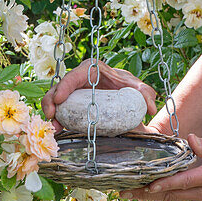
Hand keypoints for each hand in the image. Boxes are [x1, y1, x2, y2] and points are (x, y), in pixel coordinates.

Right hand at [41, 59, 157, 133]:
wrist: (127, 98)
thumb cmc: (129, 88)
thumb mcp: (137, 89)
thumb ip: (145, 94)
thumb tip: (150, 107)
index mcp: (94, 69)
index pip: (76, 74)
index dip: (65, 85)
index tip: (59, 99)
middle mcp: (80, 79)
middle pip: (60, 86)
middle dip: (51, 100)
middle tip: (50, 116)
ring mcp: (74, 92)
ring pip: (56, 99)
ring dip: (52, 112)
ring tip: (54, 128)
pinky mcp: (73, 104)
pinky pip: (61, 110)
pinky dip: (58, 119)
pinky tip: (58, 131)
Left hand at [120, 134, 201, 200]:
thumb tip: (191, 139)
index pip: (183, 182)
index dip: (165, 184)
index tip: (148, 185)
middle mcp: (201, 192)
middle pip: (168, 194)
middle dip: (145, 194)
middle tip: (123, 193)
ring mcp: (197, 198)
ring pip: (168, 199)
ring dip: (148, 197)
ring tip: (127, 193)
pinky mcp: (196, 199)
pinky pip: (174, 198)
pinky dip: (158, 196)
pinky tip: (145, 192)